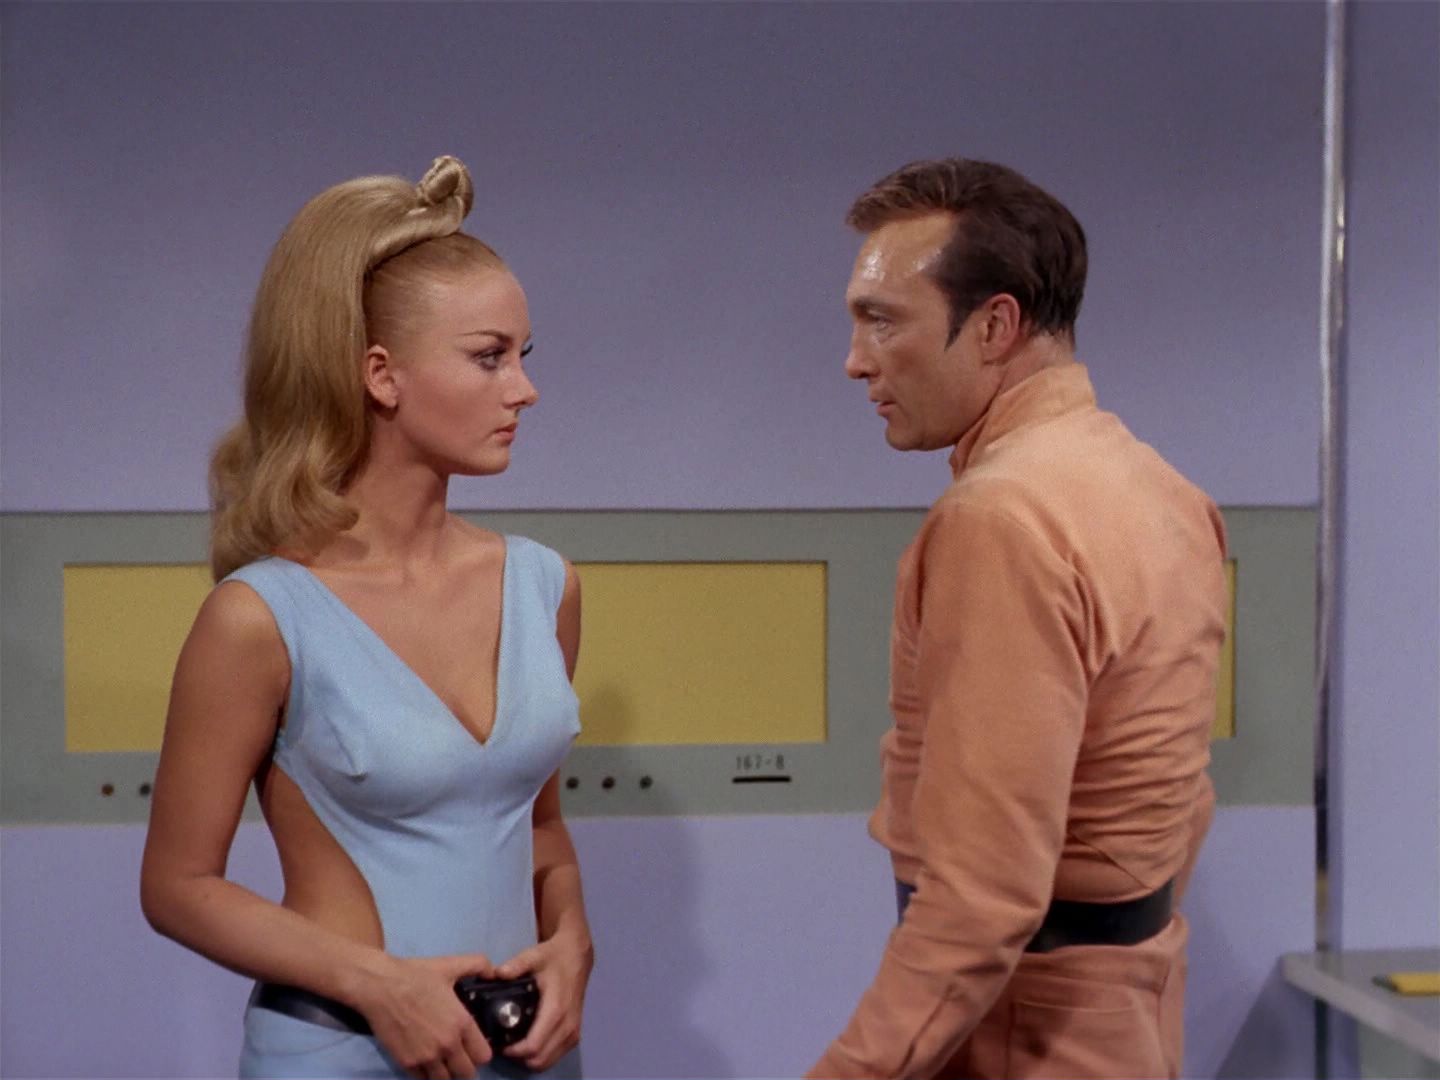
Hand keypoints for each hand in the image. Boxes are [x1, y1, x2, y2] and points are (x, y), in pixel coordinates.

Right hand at [353, 953, 495, 1079]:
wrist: (380, 986)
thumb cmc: (416, 975)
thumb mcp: (451, 965)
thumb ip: (478, 965)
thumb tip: (494, 973)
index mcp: (461, 1023)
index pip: (484, 1055)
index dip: (482, 1052)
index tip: (476, 1046)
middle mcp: (447, 1045)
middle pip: (467, 1073)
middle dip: (466, 1066)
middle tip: (460, 1056)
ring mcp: (426, 1057)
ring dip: (447, 1073)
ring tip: (444, 1062)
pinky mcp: (406, 1063)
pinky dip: (427, 1074)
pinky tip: (426, 1062)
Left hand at [494, 928, 593, 1070]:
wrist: (577, 956)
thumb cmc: (554, 957)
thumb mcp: (534, 955)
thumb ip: (516, 965)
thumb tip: (496, 974)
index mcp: (556, 1009)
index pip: (533, 1045)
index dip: (513, 1050)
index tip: (498, 1043)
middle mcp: (567, 1026)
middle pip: (539, 1059)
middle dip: (518, 1057)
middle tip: (503, 1044)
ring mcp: (573, 1032)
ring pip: (547, 1061)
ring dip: (528, 1059)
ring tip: (513, 1044)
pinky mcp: (574, 1035)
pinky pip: (555, 1056)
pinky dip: (540, 1056)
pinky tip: (528, 1044)